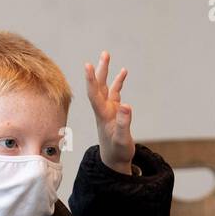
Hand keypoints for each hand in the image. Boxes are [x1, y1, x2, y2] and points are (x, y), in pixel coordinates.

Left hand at [85, 50, 135, 174]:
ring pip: (105, 87)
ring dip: (106, 72)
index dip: (91, 80)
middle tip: (104, 54)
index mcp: (102, 116)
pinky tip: (123, 72)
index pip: (94, 95)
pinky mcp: (114, 112)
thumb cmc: (118, 152)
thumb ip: (123, 123)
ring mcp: (108, 110)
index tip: (88, 66)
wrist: (114, 161)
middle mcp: (103, 110)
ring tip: (106, 55)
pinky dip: (118, 82)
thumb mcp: (122, 140)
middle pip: (99, 86)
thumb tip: (126, 105)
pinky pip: (115, 93)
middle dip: (100, 70)